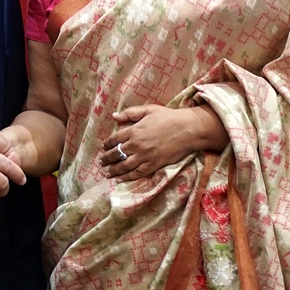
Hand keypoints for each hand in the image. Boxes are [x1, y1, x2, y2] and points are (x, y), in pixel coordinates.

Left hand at [99, 105, 226, 181]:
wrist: (187, 129)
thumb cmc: (168, 117)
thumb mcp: (149, 110)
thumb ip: (130, 113)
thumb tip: (114, 116)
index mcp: (134, 130)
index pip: (114, 139)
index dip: (107, 145)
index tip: (103, 148)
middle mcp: (136, 145)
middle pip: (116, 154)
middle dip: (107, 159)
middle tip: (101, 162)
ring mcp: (144, 156)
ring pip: (124, 166)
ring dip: (113, 170)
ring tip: (107, 173)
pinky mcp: (153, 165)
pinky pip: (137, 173)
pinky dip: (127, 177)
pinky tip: (120, 179)